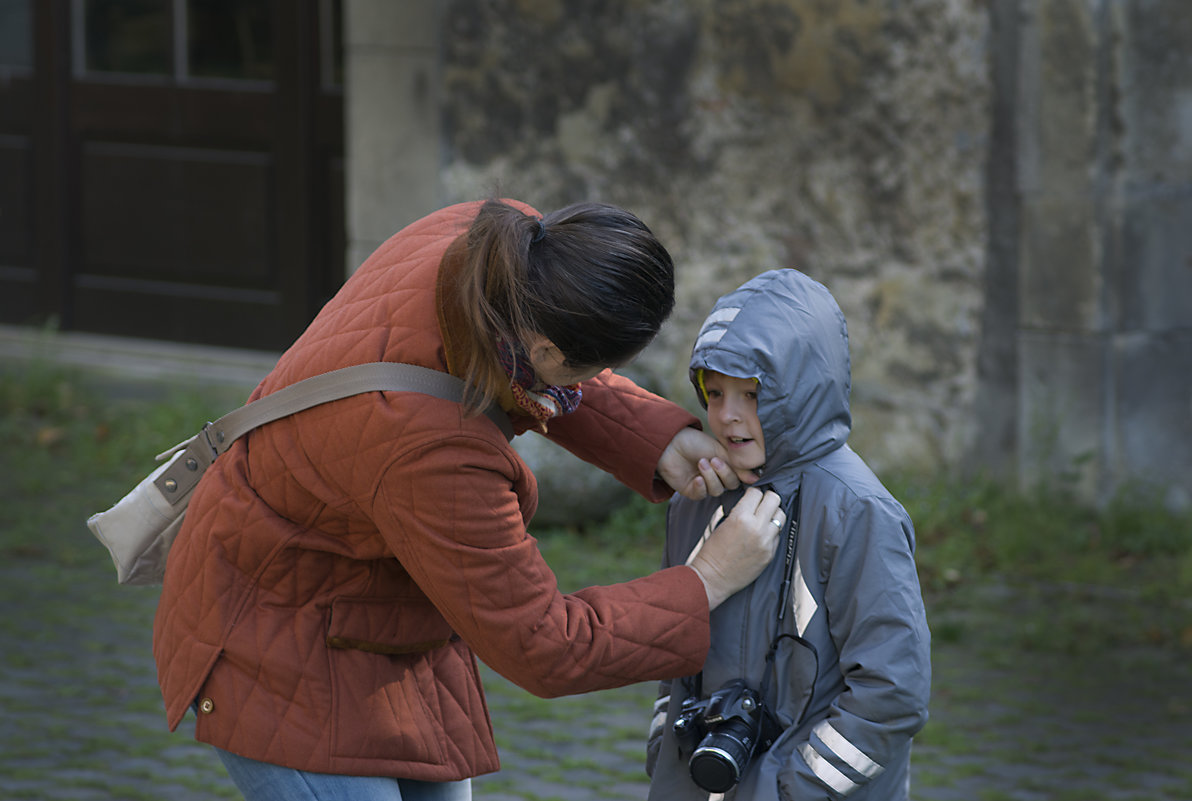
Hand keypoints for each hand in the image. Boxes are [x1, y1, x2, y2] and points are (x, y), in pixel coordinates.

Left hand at [657, 427, 750, 499]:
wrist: (671, 443)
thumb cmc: (695, 442)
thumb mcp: (720, 450)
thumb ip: (737, 465)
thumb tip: (755, 478)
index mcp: (726, 465)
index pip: (740, 476)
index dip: (739, 473)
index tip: (737, 465)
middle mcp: (717, 476)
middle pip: (730, 485)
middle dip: (724, 473)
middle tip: (714, 460)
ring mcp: (704, 484)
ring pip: (716, 490)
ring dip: (710, 476)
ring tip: (701, 462)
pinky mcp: (692, 491)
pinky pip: (702, 495)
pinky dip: (701, 486)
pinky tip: (697, 478)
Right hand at [688, 488, 784, 609]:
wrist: (713, 578)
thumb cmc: (713, 551)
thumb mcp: (723, 523)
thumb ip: (740, 511)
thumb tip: (753, 502)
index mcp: (740, 517)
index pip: (756, 492)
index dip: (753, 493)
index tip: (752, 497)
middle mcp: (756, 527)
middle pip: (774, 499)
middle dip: (767, 499)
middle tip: (761, 504)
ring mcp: (766, 541)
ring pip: (781, 516)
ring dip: (773, 515)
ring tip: (764, 519)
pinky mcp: (770, 553)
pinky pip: (778, 535)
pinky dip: (772, 532)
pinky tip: (762, 535)